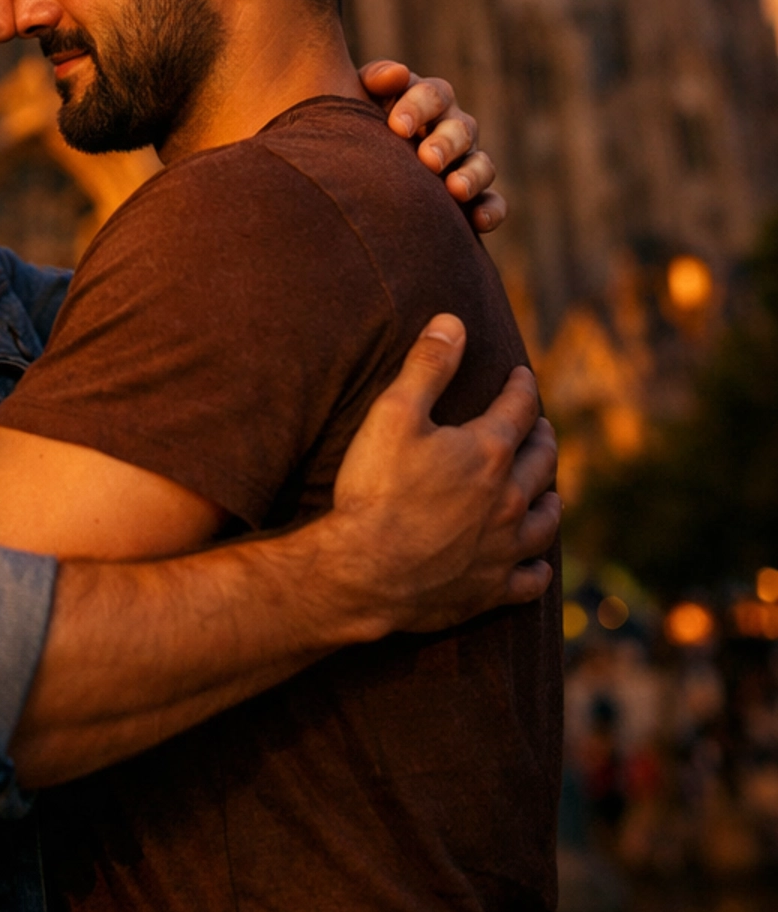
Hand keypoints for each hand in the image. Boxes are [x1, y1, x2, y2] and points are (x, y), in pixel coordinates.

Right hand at [327, 315, 558, 634]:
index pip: (519, 409)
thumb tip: (454, 322)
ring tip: (547, 489)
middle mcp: (509, 499)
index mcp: (488, 452)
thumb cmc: (374, 490)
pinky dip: (538, 568)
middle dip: (543, 438)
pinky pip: (531, 579)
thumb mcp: (393, 414)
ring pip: (546, 520)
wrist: (363, 573)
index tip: (522, 376)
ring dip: (549, 498)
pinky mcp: (492, 589)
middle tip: (540, 428)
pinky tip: (538, 564)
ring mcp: (504, 549)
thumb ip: (427, 366)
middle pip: (542, 461)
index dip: (522, 387)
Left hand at [359, 60, 505, 233]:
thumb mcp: (357, 98)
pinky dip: (491, 210)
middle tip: (427, 160)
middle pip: (461, 129)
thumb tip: (396, 74)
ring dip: (472, 176)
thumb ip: (375, 80)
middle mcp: (452, 128)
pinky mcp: (472, 199)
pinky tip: (478, 221)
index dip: (418, 107)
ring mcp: (464, 163)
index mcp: (427, 100)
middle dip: (445, 143)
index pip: (433, 94)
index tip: (397, 127)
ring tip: (454, 190)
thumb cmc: (354, 126)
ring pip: (482, 164)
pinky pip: (493, 202)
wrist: (352, 172)